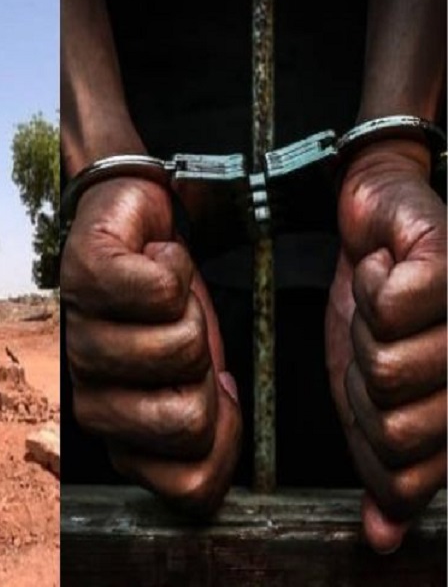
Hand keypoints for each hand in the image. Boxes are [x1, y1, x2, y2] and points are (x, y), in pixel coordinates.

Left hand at [61, 177, 241, 515]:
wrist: (139, 228)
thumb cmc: (170, 310)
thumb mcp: (206, 378)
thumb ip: (213, 431)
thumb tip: (221, 455)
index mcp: (121, 430)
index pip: (187, 488)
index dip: (226, 439)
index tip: (216, 388)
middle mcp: (91, 391)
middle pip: (188, 423)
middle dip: (211, 370)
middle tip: (185, 334)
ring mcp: (80, 334)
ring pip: (179, 349)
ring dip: (192, 311)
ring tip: (165, 296)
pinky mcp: (83, 276)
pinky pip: (159, 291)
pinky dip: (178, 266)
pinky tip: (155, 259)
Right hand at [325, 139, 445, 552]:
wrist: (377, 226)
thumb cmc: (375, 315)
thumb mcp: (368, 400)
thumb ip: (380, 466)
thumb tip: (379, 537)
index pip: (403, 475)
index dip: (365, 439)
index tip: (369, 390)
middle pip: (394, 426)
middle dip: (360, 382)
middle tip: (375, 339)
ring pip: (388, 368)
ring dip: (361, 332)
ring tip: (380, 303)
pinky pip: (394, 308)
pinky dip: (367, 284)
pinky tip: (382, 268)